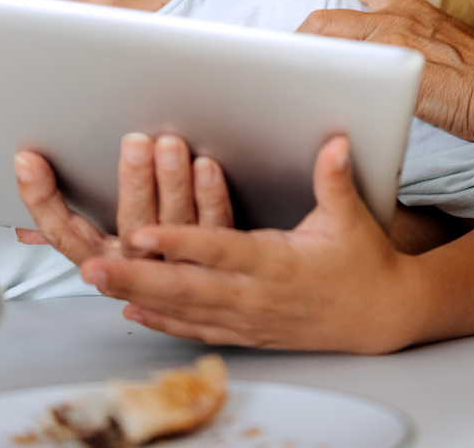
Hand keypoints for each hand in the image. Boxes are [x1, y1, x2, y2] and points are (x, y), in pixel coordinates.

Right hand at [15, 133, 234, 264]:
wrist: (212, 298)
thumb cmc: (148, 257)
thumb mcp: (102, 243)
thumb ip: (67, 216)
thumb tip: (26, 175)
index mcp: (104, 261)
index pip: (63, 233)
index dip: (41, 199)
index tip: (29, 162)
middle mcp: (140, 265)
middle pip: (131, 227)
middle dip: (133, 183)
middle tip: (135, 143)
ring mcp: (180, 264)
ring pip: (175, 225)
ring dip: (173, 183)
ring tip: (170, 146)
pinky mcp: (218, 258)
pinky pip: (215, 227)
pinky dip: (211, 196)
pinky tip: (206, 168)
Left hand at [81, 136, 420, 353]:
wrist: (380, 315)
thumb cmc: (363, 263)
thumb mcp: (352, 217)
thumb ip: (334, 179)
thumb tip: (333, 143)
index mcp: (278, 262)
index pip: (222, 250)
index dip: (181, 243)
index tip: (144, 234)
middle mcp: (256, 295)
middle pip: (187, 287)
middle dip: (136, 276)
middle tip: (93, 266)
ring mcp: (248, 318)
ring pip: (183, 310)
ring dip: (138, 295)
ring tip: (97, 281)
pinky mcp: (247, 331)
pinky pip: (197, 328)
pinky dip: (162, 320)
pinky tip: (133, 309)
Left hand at [287, 0, 473, 143]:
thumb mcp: (443, 47)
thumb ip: (411, 47)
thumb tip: (394, 60)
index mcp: (409, 8)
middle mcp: (398, 18)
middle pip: (332, 6)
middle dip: (303, 5)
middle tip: (280, 7)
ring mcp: (396, 43)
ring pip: (332, 37)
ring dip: (305, 52)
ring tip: (285, 70)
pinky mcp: (396, 72)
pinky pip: (348, 70)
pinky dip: (326, 76)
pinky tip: (312, 91)